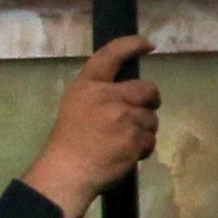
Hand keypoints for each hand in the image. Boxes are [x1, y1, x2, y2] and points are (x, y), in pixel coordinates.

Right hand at [22, 37, 159, 217]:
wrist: (66, 173)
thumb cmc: (69, 142)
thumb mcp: (77, 106)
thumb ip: (101, 95)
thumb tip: (132, 93)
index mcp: (88, 86)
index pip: (111, 55)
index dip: (131, 45)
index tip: (147, 44)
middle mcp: (107, 96)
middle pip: (147, 89)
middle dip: (150, 101)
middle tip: (140, 114)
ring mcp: (122, 116)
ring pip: (150, 118)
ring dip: (143, 130)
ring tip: (121, 142)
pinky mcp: (133, 137)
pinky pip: (150, 139)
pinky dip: (142, 148)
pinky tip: (125, 155)